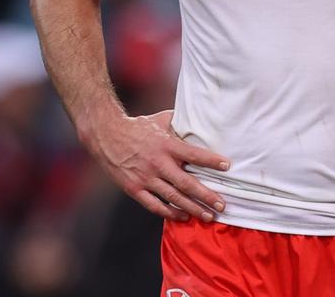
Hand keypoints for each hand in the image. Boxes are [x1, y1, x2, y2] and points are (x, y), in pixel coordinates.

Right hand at [86, 109, 230, 222]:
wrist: (106, 135)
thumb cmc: (137, 126)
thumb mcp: (160, 120)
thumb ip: (180, 122)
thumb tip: (199, 117)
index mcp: (166, 145)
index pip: (193, 154)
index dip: (211, 161)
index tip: (227, 166)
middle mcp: (158, 163)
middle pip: (186, 183)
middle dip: (206, 195)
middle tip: (222, 205)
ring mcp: (146, 178)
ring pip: (173, 198)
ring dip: (193, 208)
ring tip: (209, 216)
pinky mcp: (135, 188)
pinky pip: (155, 205)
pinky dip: (170, 213)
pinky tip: (183, 217)